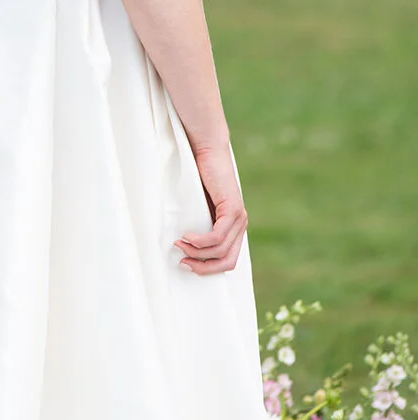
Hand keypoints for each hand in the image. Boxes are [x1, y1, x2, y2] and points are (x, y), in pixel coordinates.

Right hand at [173, 148, 247, 275]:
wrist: (207, 150)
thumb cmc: (198, 176)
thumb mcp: (199, 206)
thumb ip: (199, 223)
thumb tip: (183, 246)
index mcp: (234, 227)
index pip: (227, 261)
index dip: (207, 269)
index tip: (186, 264)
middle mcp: (240, 225)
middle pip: (227, 261)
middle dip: (203, 267)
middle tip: (182, 262)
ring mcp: (239, 218)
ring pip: (220, 250)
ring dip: (197, 252)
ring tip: (179, 245)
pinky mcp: (232, 210)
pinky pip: (217, 236)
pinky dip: (200, 241)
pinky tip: (186, 236)